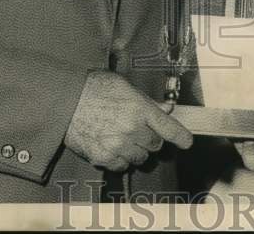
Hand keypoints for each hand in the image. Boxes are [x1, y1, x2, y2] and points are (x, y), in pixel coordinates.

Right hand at [65, 70, 192, 171]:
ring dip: (137, 150)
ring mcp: (118, 145)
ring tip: (124, 138)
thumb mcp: (125, 86)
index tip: (187, 142)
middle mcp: (132, 129)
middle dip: (151, 139)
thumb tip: (167, 108)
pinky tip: (113, 147)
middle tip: (140, 130)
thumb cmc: (95, 88)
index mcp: (140, 109)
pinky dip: (121, 160)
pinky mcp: (103, 157)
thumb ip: (148, 100)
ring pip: (140, 157)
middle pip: (155, 145)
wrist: (66, 100)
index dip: (181, 137)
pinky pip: (122, 166)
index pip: (169, 128)